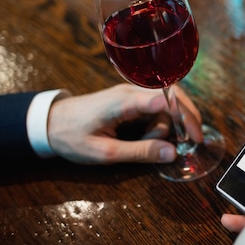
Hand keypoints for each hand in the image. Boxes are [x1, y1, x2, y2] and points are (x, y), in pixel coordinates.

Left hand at [46, 84, 202, 163]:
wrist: (48, 123)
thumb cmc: (71, 137)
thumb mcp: (105, 153)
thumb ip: (140, 152)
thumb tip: (172, 153)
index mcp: (124, 101)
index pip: (165, 99)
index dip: (185, 117)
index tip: (196, 138)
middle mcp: (131, 92)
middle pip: (172, 97)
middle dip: (185, 119)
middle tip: (192, 142)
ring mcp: (131, 94)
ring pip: (165, 104)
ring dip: (168, 125)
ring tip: (153, 145)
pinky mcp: (129, 100)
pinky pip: (155, 108)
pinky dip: (160, 123)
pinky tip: (151, 138)